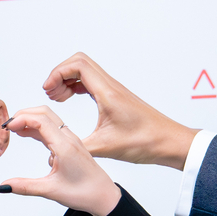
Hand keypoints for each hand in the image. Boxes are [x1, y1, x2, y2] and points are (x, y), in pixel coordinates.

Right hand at [0, 107, 123, 215]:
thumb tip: (2, 186)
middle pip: (44, 113)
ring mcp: (70, 139)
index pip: (41, 120)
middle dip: (23, 114)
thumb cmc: (84, 193)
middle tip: (7, 126)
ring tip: (13, 129)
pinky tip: (27, 134)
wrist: (104, 196)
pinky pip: (52, 128)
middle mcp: (69, 138)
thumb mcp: (51, 191)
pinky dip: (37, 127)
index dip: (21, 119)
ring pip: (48, 118)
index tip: (8, 127)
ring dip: (30, 119)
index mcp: (65, 146)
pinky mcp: (70, 143)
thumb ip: (24, 187)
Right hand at [41, 52, 196, 168]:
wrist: (169, 142)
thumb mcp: (105, 148)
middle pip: (79, 62)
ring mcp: (114, 90)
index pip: (77, 65)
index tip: (47, 90)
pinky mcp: (116, 98)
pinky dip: (78, 86)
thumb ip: (77, 148)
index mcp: (107, 93)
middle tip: (51, 94)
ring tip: (58, 98)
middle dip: (59, 74)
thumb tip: (54, 153)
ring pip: (85, 71)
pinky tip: (71, 99)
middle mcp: (111, 87)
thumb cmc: (145, 142)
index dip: (57, 73)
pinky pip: (92, 82)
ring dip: (68, 79)